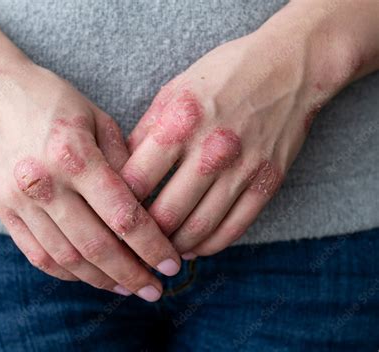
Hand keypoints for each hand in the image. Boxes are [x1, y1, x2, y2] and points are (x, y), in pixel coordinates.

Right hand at [0, 1, 180, 301]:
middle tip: (155, 291)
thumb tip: (146, 209)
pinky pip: (37, 255)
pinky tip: (90, 277)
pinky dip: (67, 273)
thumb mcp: (97, 119)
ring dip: (101, 279)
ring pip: (66, 258)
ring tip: (128, 288)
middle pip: (96, 245)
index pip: (123, 215)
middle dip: (131, 274)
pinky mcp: (3, 210)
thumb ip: (123, 164)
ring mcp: (18, 200)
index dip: (152, 245)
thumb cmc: (53, 100)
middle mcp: (43, 182)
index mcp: (74, 155)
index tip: (171, 264)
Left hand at [121, 0, 377, 256]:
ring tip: (161, 250)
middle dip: (144, 237)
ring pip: (199, 229)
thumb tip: (124, 171)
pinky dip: (210, 246)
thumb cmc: (224, 74)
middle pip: (165, 214)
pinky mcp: (267, 182)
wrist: (289, 67)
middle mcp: (210, 150)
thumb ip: (146, 130)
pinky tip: (195, 247)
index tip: (112, 215)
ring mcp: (242, 169)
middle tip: (133, 243)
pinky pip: (234, 229)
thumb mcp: (175, 89)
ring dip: (174, 248)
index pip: (135, 181)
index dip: (117, 205)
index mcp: (180, 122)